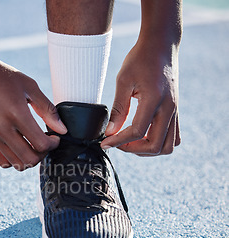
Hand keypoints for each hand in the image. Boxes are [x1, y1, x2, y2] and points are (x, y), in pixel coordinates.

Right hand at [0, 59, 66, 169]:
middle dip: (43, 153)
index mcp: (17, 114)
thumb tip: (62, 129)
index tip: (54, 136)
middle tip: (44, 141)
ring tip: (31, 144)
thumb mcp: (30, 87)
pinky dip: (14, 159)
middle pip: (30, 159)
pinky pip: (2, 161)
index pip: (41, 144)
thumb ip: (47, 109)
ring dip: (29, 157)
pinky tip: (18, 145)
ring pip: (16, 163)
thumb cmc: (2, 76)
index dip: (53, 143)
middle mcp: (2, 128)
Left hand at [101, 38, 180, 155]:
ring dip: (148, 149)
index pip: (137, 132)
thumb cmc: (140, 59)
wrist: (161, 44)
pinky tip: (142, 135)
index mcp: (155, 100)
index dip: (118, 141)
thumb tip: (110, 131)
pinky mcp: (175, 110)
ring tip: (130, 141)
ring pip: (167, 146)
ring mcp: (175, 110)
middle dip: (133, 149)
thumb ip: (117, 108)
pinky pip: (173, 136)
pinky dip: (158, 142)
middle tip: (117, 143)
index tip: (104, 142)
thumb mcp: (123, 80)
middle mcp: (169, 108)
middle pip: (155, 146)